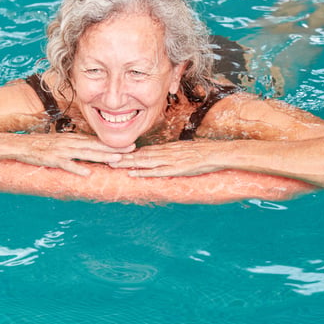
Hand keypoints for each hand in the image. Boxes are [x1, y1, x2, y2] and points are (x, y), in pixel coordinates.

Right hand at [9, 133, 135, 175]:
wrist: (22, 145)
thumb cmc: (41, 146)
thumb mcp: (61, 143)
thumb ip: (75, 147)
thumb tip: (89, 152)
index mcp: (73, 139)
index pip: (97, 141)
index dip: (113, 144)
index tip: (129, 146)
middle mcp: (71, 143)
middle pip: (96, 146)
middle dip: (114, 148)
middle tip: (132, 150)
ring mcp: (63, 151)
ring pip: (86, 153)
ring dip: (102, 156)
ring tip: (116, 160)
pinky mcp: (53, 159)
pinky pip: (68, 164)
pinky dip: (78, 168)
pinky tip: (88, 173)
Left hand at [109, 140, 228, 176]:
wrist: (216, 153)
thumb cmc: (203, 152)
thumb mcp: (185, 150)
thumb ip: (173, 153)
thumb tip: (164, 156)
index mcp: (167, 148)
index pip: (144, 150)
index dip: (129, 152)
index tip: (116, 153)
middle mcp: (165, 152)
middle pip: (140, 154)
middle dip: (123, 157)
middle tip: (106, 158)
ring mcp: (169, 160)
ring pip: (144, 161)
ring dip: (128, 163)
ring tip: (113, 164)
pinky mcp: (175, 169)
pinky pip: (156, 171)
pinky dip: (144, 173)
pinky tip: (133, 174)